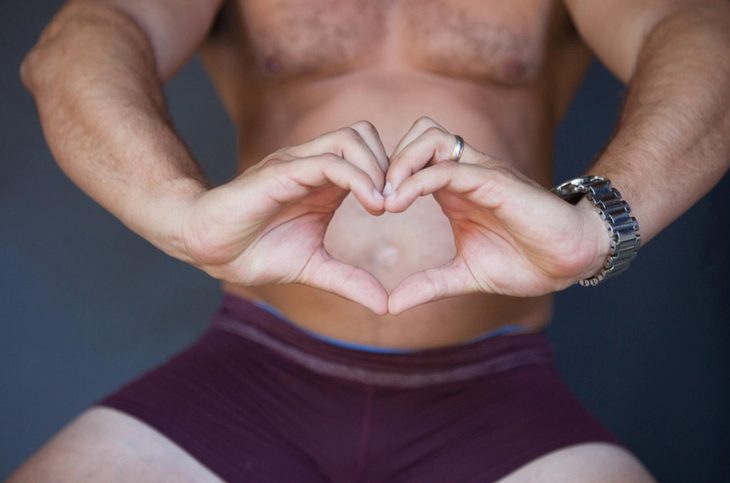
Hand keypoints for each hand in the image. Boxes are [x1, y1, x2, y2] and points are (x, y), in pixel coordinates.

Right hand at [181, 121, 389, 314]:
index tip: (402, 208)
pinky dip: (357, 177)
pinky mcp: (282, 172)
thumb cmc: (255, 251)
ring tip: (382, 206)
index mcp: (325, 183)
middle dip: (390, 165)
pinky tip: (371, 206)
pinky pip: (328, 161)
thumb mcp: (313, 268)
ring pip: (351, 139)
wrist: (208, 248)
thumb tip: (385, 306)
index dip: (392, 174)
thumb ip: (350, 281)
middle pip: (365, 135)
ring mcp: (297, 165)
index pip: (370, 153)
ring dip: (377, 168)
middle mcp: (314, 166)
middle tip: (396, 203)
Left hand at [382, 117, 610, 313]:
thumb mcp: (465, 275)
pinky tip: (399, 203)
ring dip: (400, 163)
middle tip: (372, 198)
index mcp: (455, 191)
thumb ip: (429, 284)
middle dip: (388, 160)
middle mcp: (466, 174)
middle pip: (418, 135)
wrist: (573, 259)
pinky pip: (450, 167)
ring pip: (431, 138)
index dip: (385, 175)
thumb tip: (391, 306)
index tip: (367, 207)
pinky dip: (418, 180)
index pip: (413, 159)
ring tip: (385, 199)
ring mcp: (481, 174)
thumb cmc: (527, 261)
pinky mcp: (495, 182)